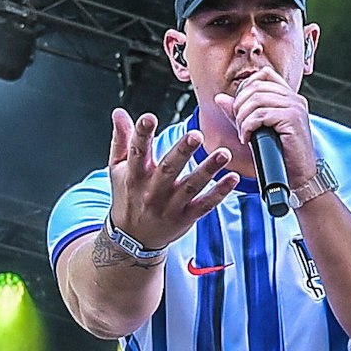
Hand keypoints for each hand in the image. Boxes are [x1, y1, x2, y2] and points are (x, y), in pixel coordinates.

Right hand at [106, 108, 239, 249]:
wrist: (132, 238)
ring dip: (208, 170)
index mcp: (135, 176)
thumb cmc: (127, 196)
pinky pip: (205, 205)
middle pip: (168, 169)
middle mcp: (153, 191)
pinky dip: (220, 192)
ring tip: (224, 153)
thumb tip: (119, 112)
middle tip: (196, 135)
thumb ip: (121, 140)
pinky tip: (233, 178)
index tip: (148, 118)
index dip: (142, 134)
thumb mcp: (118, 169)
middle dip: (182, 152)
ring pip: (191, 186)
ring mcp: (171, 206)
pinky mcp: (186, 217)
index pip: (137, 153)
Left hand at [214, 69, 317, 185]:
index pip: (264, 75)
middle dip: (240, 105)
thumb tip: (220, 98)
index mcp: (289, 97)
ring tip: (244, 134)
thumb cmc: (280, 155)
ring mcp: (295, 107)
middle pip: (256, 86)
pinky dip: (248, 127)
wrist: (298, 176)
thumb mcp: (256, 130)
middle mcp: (294, 98)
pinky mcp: (292, 119)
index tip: (239, 109)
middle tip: (239, 125)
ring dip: (242, 118)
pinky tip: (248, 138)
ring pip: (257, 99)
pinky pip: (261, 114)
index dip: (245, 88)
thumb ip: (240, 112)